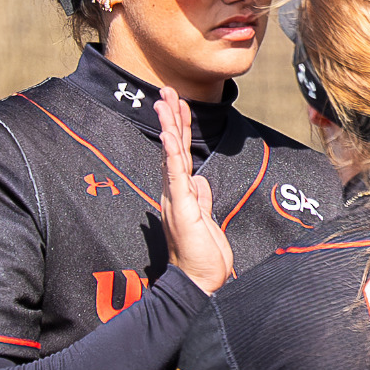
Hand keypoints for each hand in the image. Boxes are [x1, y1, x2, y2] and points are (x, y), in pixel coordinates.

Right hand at [156, 87, 234, 293]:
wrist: (199, 279)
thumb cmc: (203, 253)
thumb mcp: (206, 218)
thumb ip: (202, 198)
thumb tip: (202, 182)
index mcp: (181, 192)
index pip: (180, 153)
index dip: (180, 128)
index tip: (178, 104)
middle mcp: (174, 191)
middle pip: (172, 146)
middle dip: (171, 117)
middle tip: (166, 91)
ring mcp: (175, 196)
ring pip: (171, 154)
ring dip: (169, 126)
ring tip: (163, 101)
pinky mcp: (181, 205)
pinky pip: (175, 174)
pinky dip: (173, 152)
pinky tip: (169, 134)